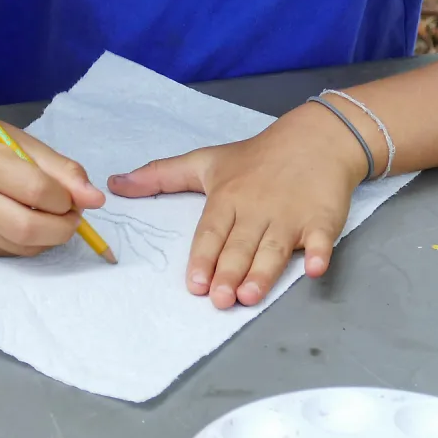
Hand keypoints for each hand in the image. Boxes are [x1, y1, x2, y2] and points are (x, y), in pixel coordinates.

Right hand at [0, 105, 105, 256]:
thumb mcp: (24, 143)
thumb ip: (62, 170)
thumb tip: (95, 199)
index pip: (36, 189)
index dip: (65, 197)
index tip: (74, 193)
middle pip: (27, 228)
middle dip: (63, 227)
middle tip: (72, 215)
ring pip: (23, 246)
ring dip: (50, 237)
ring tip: (53, 216)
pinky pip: (12, 252)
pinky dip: (33, 242)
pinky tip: (31, 222)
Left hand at [108, 105, 367, 307]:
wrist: (315, 138)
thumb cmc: (256, 156)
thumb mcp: (204, 161)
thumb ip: (160, 176)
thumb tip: (114, 184)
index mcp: (228, 197)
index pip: (212, 231)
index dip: (203, 257)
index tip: (194, 283)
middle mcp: (257, 209)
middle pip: (240, 245)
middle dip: (229, 272)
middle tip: (219, 299)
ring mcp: (291, 216)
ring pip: (274, 249)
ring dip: (263, 272)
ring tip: (249, 296)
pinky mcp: (322, 220)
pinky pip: (322, 240)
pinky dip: (320, 254)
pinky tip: (315, 269)